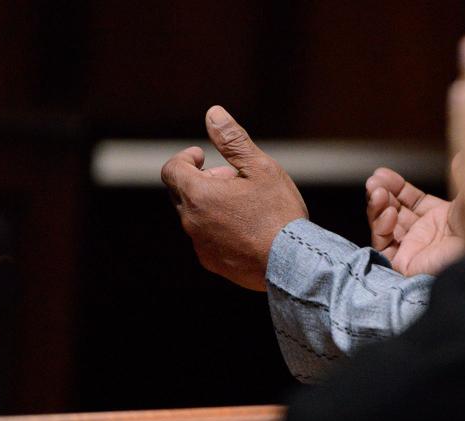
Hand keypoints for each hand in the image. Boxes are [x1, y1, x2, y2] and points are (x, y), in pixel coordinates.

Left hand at [161, 106, 307, 290]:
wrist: (293, 263)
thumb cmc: (279, 213)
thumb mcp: (260, 168)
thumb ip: (233, 141)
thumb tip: (213, 113)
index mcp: (199, 195)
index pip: (172, 170)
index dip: (185, 158)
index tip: (202, 155)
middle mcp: (192, 222)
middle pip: (182, 193)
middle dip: (202, 180)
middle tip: (234, 179)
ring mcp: (200, 246)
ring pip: (195, 217)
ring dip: (211, 204)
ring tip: (245, 205)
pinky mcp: (212, 263)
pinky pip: (205, 239)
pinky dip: (217, 228)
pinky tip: (247, 228)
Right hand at [365, 166, 463, 275]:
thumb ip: (463, 175)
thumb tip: (461, 158)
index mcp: (441, 219)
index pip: (411, 201)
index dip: (396, 187)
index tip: (383, 173)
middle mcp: (426, 235)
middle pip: (394, 211)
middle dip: (382, 194)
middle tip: (374, 180)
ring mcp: (414, 249)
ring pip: (384, 227)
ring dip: (377, 206)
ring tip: (377, 191)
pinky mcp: (404, 264)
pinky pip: (383, 245)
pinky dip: (380, 227)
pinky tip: (389, 212)